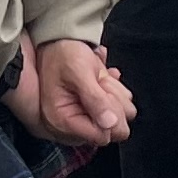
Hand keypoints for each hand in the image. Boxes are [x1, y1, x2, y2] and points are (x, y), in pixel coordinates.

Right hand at [4, 37, 132, 147]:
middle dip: (114, 104)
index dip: (110, 115)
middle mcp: (72, 125)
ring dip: (116, 96)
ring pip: (119, 119)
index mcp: (62, 120)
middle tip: (101, 84)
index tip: (103, 92)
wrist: (59, 41)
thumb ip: (94, 98)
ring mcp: (84, 118)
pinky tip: (103, 81)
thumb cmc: (63, 54)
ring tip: (101, 80)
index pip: (100, 136)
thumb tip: (110, 123)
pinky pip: (118, 110)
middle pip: (112, 130)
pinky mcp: (92, 111)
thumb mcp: (79, 72)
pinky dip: (116, 93)